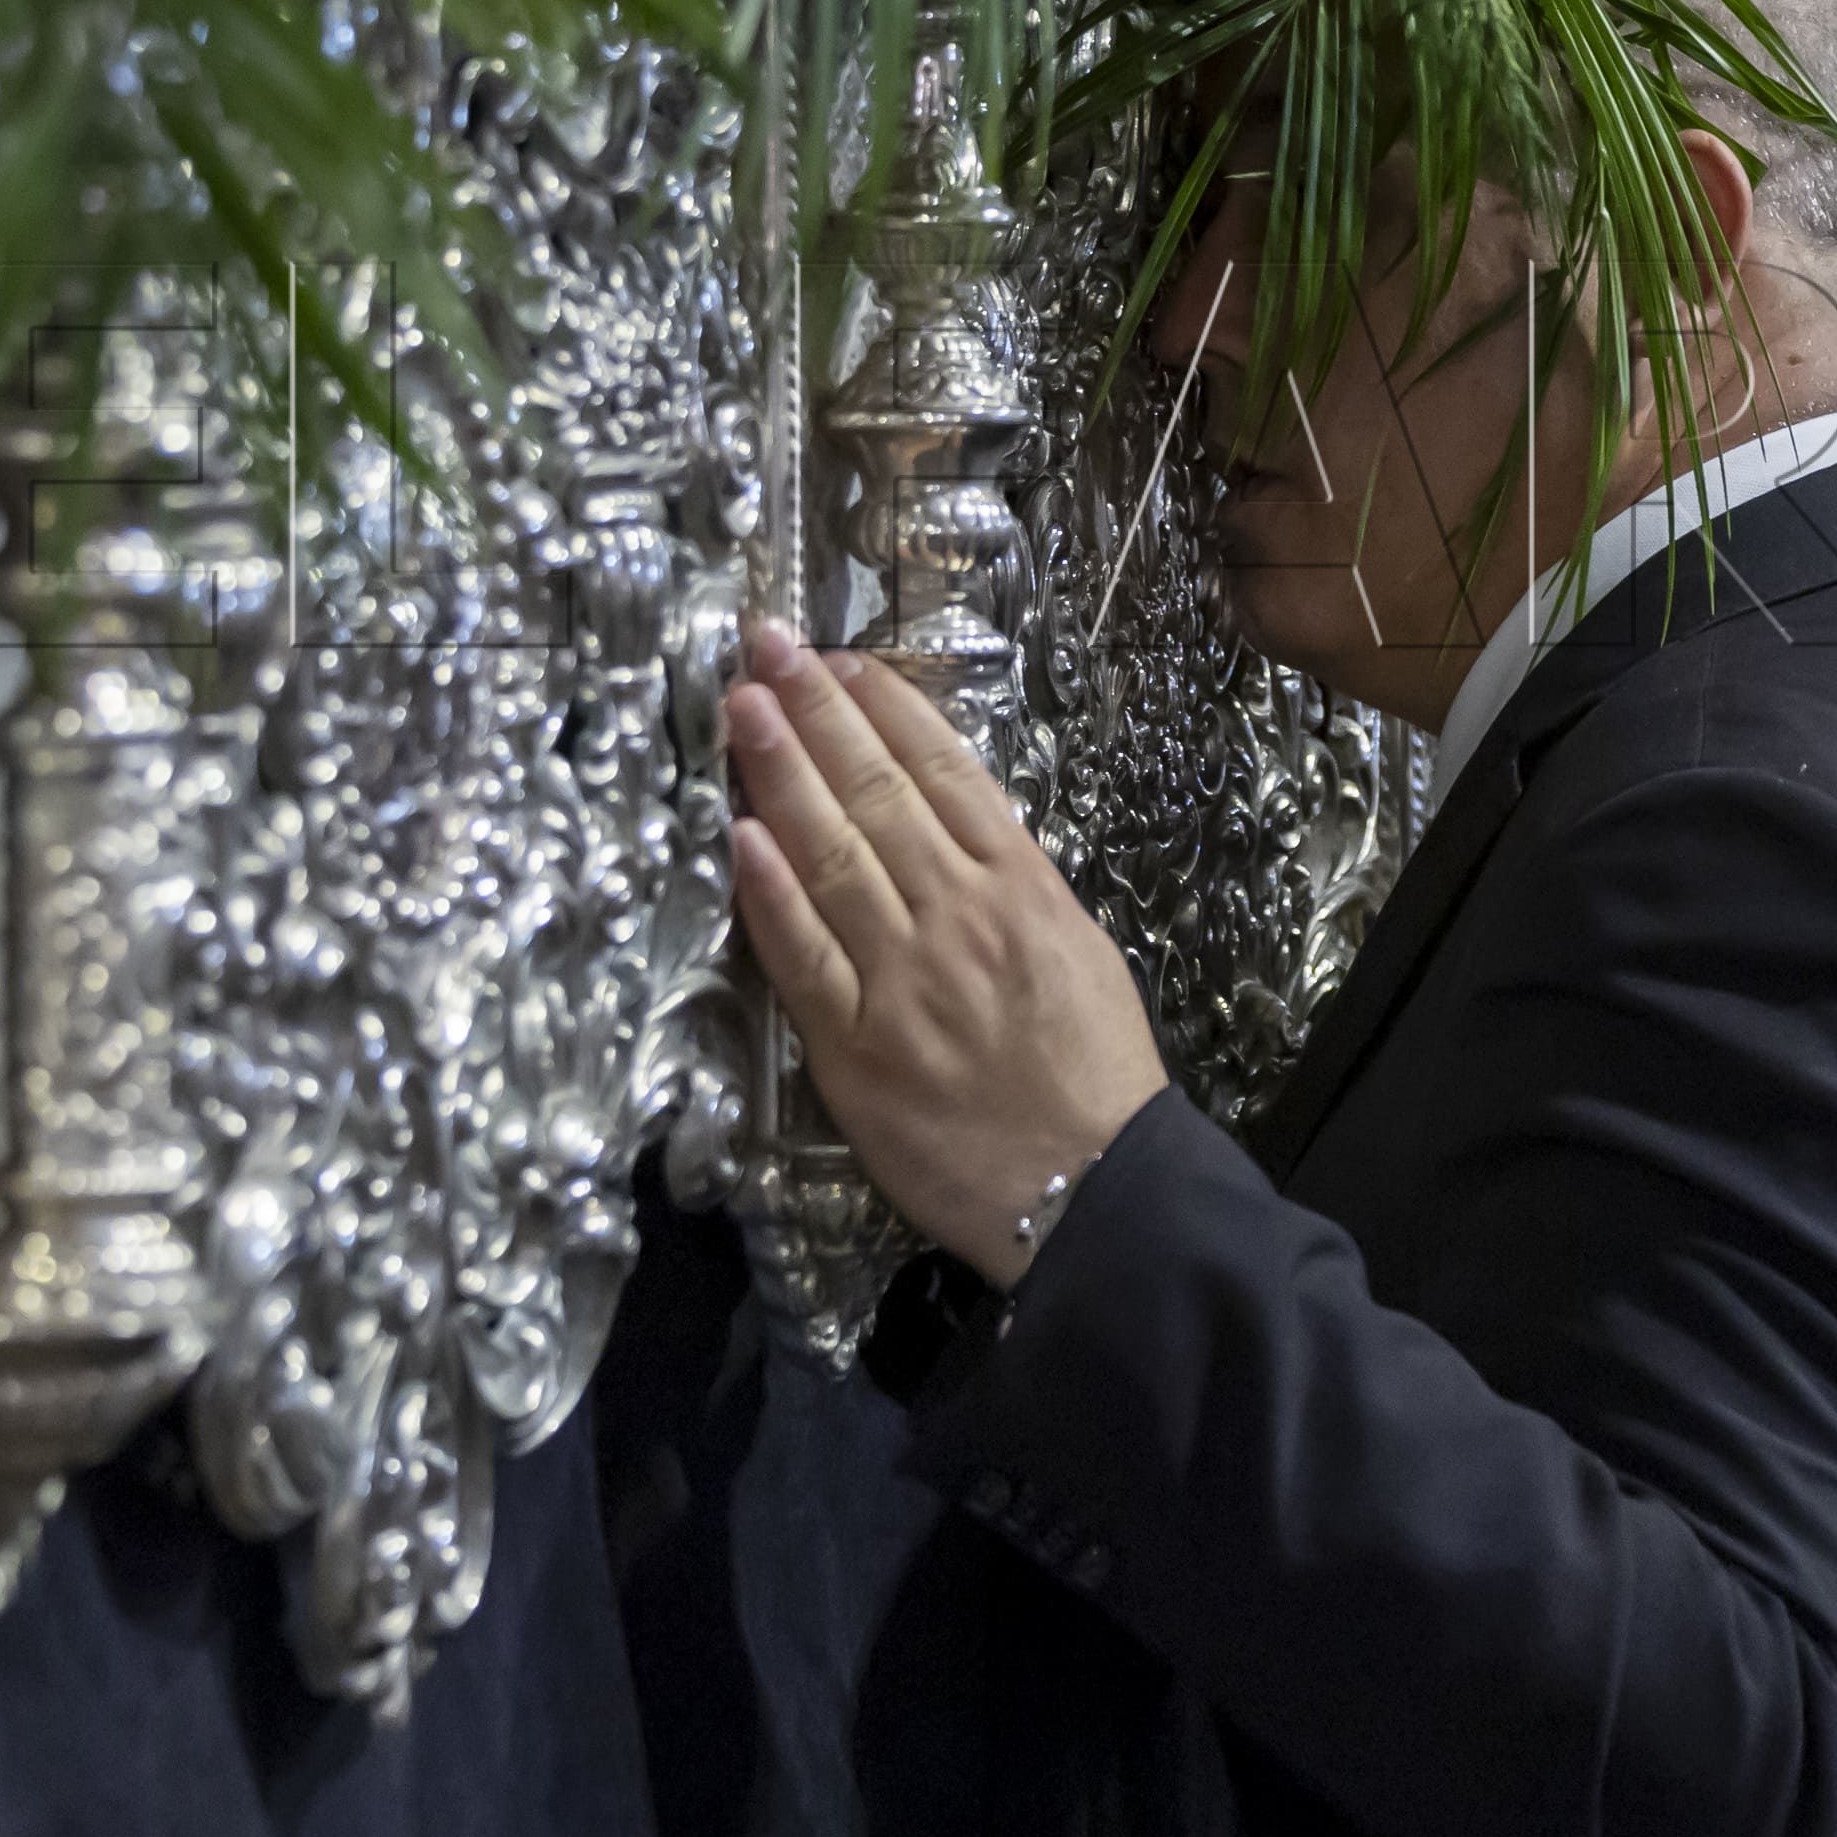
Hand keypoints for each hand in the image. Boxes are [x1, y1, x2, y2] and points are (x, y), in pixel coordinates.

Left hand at [724, 619, 1168, 1284]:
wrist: (1095, 1188)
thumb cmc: (1096, 1077)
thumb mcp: (1080, 952)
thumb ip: (1017, 887)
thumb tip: (961, 830)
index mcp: (1023, 889)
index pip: (945, 774)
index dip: (885, 710)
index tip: (841, 660)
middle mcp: (960, 917)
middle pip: (876, 793)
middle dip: (816, 713)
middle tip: (766, 648)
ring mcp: (903, 978)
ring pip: (831, 854)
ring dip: (781, 773)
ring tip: (742, 707)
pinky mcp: (857, 1047)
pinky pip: (805, 954)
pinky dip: (771, 892)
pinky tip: (741, 832)